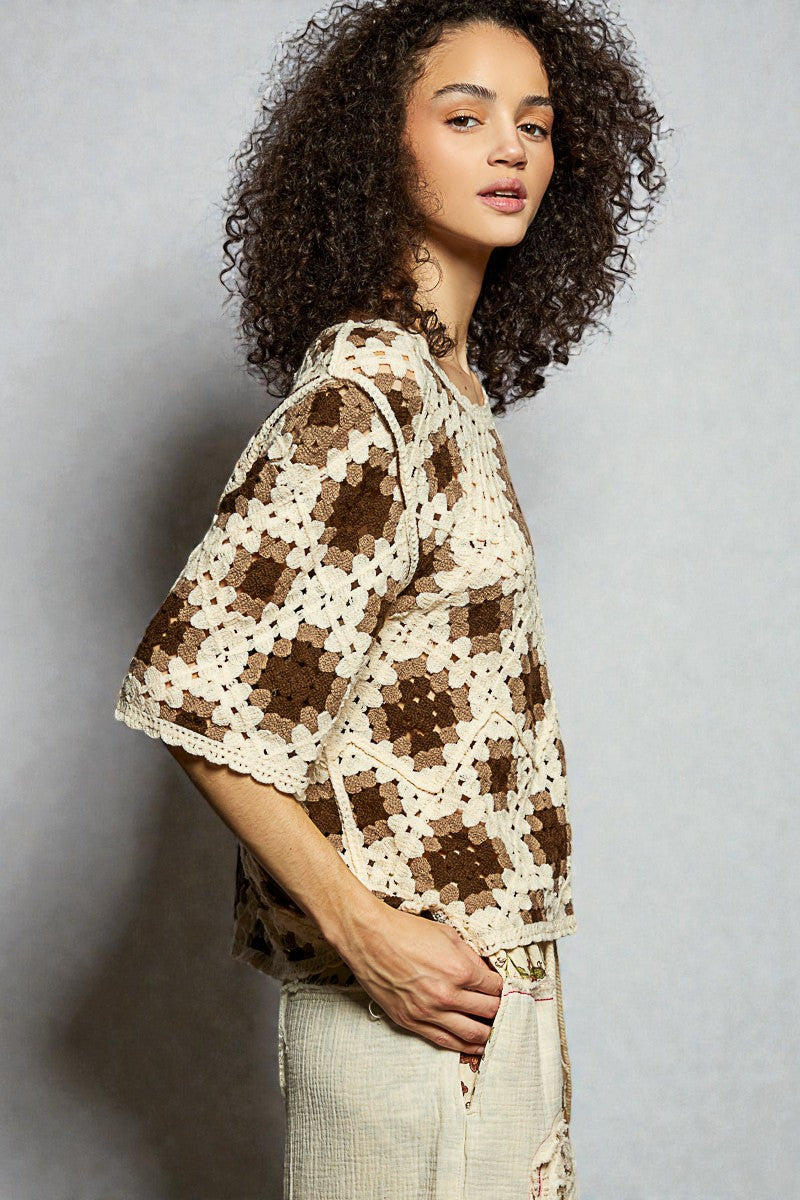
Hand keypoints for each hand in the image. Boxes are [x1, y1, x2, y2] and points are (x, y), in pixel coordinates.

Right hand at [337, 905, 503, 1054]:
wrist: (369, 938)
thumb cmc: (405, 931)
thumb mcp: (447, 935)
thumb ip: (471, 957)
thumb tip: (486, 975)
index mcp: (459, 970)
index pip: (495, 989)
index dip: (504, 990)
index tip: (505, 991)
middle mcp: (447, 995)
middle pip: (488, 1013)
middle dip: (501, 1012)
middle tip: (505, 1011)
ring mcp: (428, 1012)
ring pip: (471, 1034)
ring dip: (488, 1036)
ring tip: (496, 1034)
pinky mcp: (411, 1022)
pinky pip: (444, 1041)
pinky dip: (463, 1046)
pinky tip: (473, 1046)